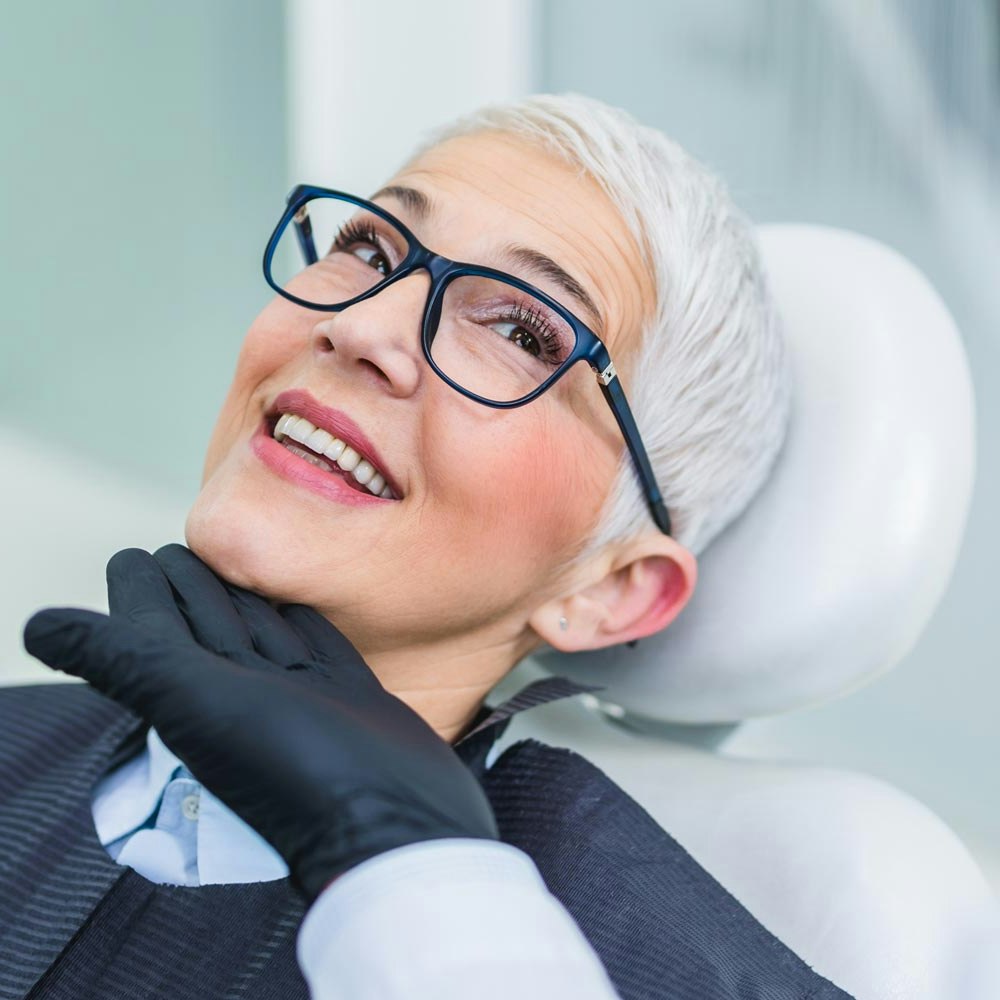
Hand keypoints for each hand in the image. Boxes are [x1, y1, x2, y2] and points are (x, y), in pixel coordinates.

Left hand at [22, 545, 498, 900]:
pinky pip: (318, 645)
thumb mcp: (198, 704)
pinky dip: (303, 621)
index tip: (132, 557)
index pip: (157, 627)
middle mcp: (245, 693)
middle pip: (209, 625)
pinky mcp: (350, 696)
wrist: (392, 822)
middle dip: (191, 585)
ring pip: (261, 631)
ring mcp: (301, 695)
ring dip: (244, 597)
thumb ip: (124, 660)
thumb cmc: (295, 765)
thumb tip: (36, 625)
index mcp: (199, 691)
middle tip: (181, 549)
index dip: (139, 591)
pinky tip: (299, 604)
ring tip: (238, 565)